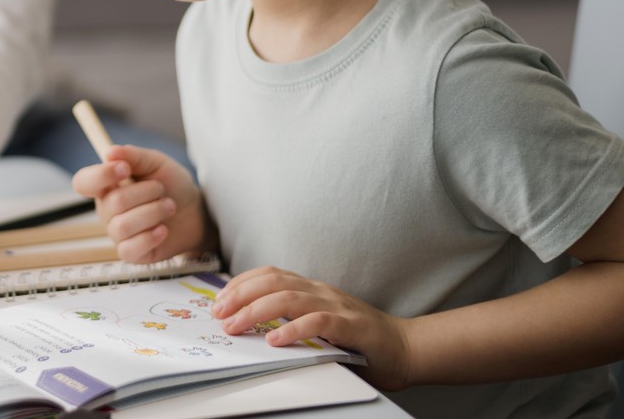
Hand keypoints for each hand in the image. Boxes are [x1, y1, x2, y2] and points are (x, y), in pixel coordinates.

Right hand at [71, 144, 210, 263]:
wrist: (195, 212)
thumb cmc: (172, 186)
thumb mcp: (156, 163)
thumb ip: (134, 156)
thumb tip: (110, 153)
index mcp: (107, 185)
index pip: (84, 182)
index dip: (100, 176)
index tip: (125, 168)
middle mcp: (107, 210)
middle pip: (113, 202)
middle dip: (146, 192)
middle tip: (162, 190)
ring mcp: (117, 233)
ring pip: (123, 226)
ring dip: (153, 212)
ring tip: (169, 207)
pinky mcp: (130, 253)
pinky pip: (129, 249)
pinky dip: (150, 237)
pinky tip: (163, 229)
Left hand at [212, 266, 411, 390]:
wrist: (405, 348)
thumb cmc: (357, 340)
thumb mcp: (318, 324)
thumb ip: (292, 319)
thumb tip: (249, 326)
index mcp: (311, 288)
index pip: (269, 274)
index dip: (241, 284)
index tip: (219, 301)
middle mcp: (320, 291)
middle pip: (273, 282)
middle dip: (240, 295)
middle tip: (218, 314)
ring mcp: (336, 305)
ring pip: (289, 298)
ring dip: (256, 311)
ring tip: (236, 326)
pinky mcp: (351, 326)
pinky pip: (318, 322)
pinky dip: (293, 329)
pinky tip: (275, 339)